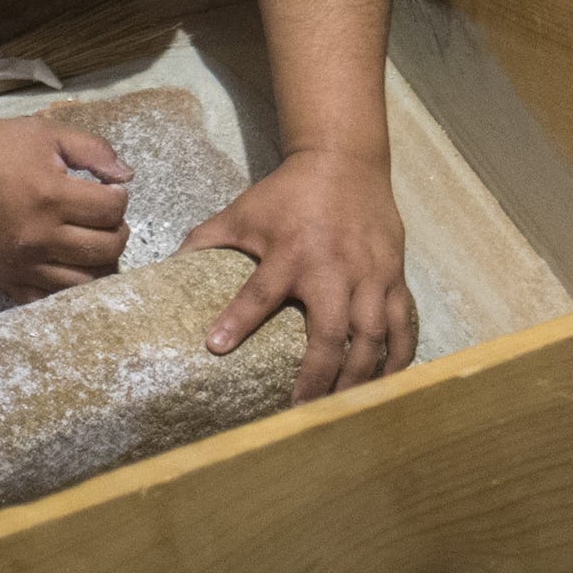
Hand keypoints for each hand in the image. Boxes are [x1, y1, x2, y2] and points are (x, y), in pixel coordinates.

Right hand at [0, 115, 134, 297]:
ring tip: (92, 243)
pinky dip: (65, 287)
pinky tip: (67, 265)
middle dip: (117, 232)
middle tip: (105, 219)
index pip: (112, 211)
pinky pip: (47, 298)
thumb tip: (127, 177)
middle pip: (106, 250)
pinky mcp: (4, 279)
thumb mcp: (47, 133)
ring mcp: (21, 263)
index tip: (109, 191)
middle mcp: (38, 235)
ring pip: (83, 283)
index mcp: (51, 195)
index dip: (119, 198)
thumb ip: (93, 150)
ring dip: (98, 264)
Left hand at [178, 148, 413, 402]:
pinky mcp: (395, 274)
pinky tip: (387, 381)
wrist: (346, 159)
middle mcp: (335, 266)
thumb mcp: (244, 211)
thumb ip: (207, 240)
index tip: (216, 349)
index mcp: (292, 251)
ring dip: (360, 376)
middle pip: (332, 330)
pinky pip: (403, 321)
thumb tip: (168, 269)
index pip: (261, 291)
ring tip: (345, 409)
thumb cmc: (290, 192)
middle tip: (302, 413)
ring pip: (374, 334)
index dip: (239, 320)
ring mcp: (371, 272)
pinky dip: (399, 354)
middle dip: (320, 376)